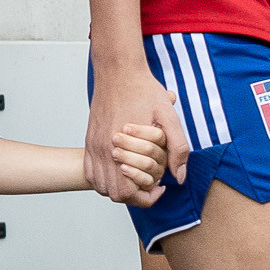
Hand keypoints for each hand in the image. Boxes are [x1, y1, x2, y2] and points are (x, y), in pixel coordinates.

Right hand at [86, 67, 187, 201]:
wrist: (118, 71)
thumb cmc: (144, 91)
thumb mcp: (169, 117)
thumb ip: (178, 148)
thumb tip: (179, 176)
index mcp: (123, 147)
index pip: (128, 192)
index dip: (145, 197)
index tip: (158, 188)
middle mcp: (104, 149)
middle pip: (113, 193)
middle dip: (133, 195)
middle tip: (148, 184)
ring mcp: (94, 145)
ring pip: (100, 185)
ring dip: (117, 187)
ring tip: (135, 177)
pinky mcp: (90, 140)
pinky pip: (90, 171)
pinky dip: (103, 178)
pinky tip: (119, 169)